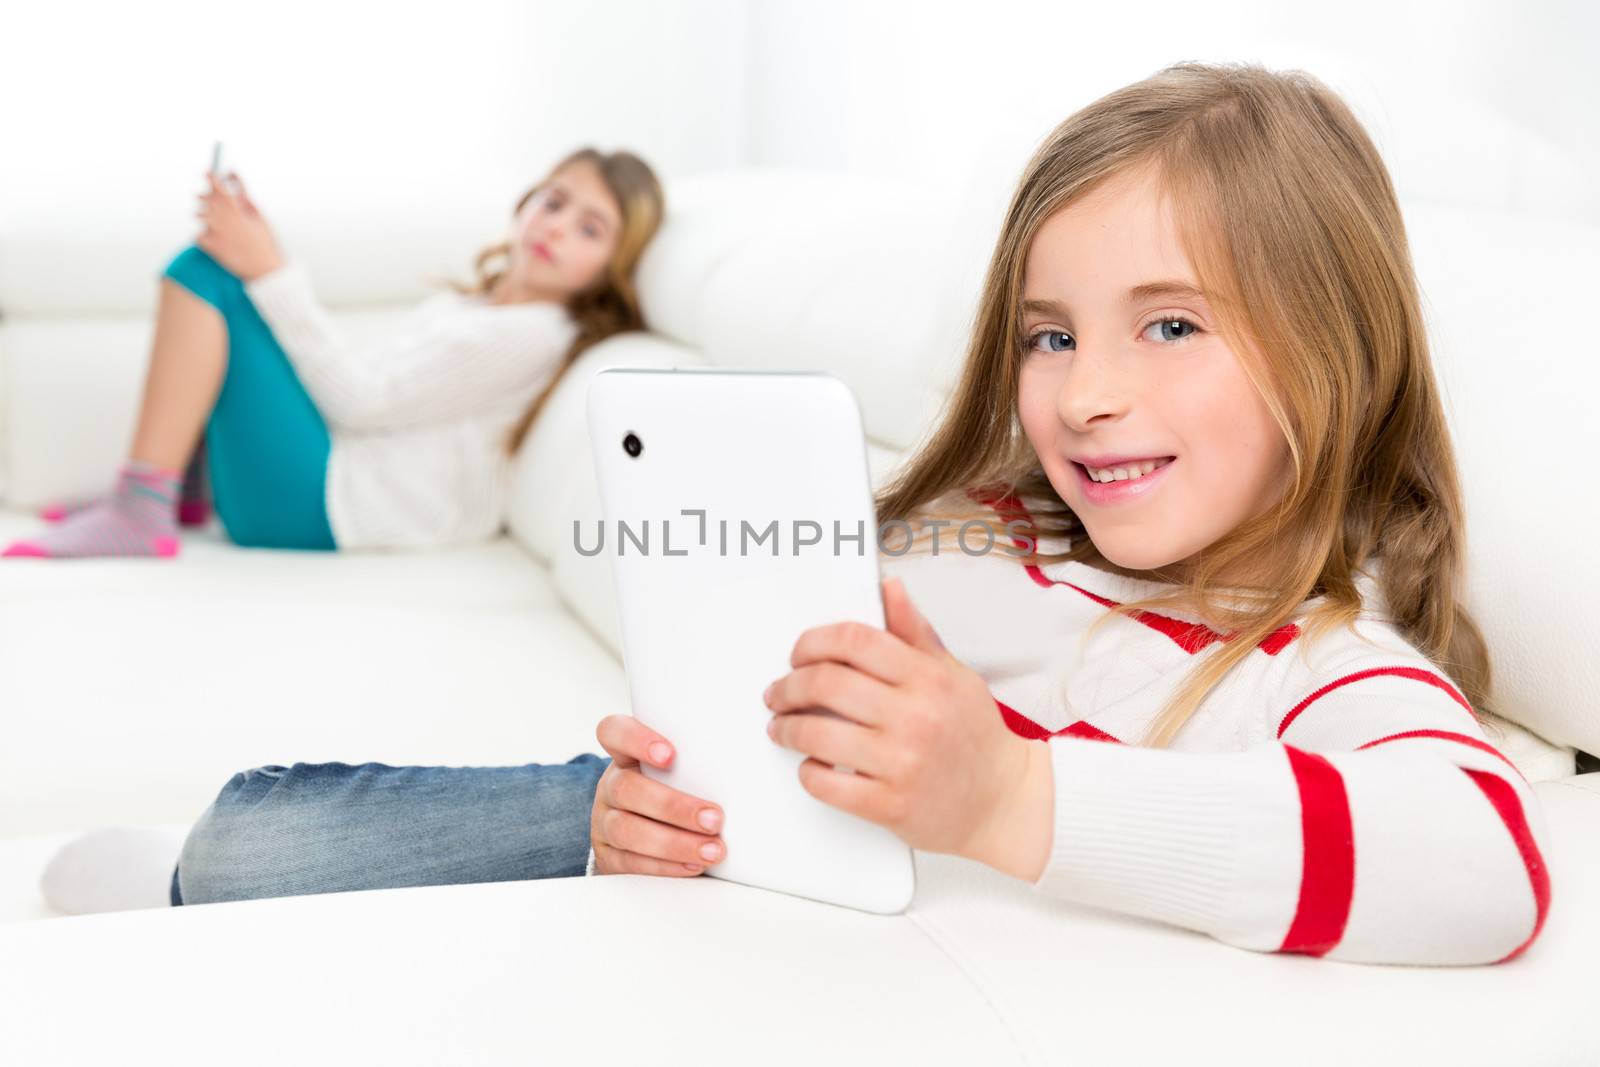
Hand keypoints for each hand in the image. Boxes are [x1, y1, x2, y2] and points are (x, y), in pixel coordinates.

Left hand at [195, 171, 283, 280]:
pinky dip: (203, 236)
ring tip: (215, 224)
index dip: (212, 178)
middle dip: (205, 196)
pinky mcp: (211, 247)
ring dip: (204, 216)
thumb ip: (245, 198)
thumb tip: (237, 184)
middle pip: (207, 200)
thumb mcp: (259, 217)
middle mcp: (223, 220)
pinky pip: (199, 235)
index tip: (207, 172)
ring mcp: (216, 233)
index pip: (219, 189)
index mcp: (236, 211)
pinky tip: (214, 240)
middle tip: (203, 196)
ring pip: (201, 217)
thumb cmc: (264, 242)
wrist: (263, 268)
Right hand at [590, 714, 727, 876]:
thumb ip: (700, 760)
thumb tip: (753, 759)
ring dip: (674, 843)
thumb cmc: (674, 789)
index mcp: (626, 755)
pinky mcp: (609, 855)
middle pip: (627, 789)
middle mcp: (611, 786)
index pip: (614, 732)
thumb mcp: (680, 769)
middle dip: (674, 807)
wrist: (643, 829)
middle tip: (715, 819)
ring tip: (713, 850)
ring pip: (627, 830)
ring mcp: (604, 821)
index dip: (636, 740)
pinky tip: (692, 865)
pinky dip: (665, 866)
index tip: (670, 755)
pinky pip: (630, 863)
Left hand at [763, 577, 1054, 880]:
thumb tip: (889, 589)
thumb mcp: (953, 675)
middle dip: (788, 686)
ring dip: (786, 728)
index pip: (855, 641)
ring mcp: (902, 763)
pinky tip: (811, 764)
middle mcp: (916, 716)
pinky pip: (826, 783)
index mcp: (929, 678)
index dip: (814, 642)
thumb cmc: (976, 737)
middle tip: (778, 692)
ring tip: (781, 727)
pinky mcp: (891, 805)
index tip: (798, 653)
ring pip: (817, 733)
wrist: (1004, 802)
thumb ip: (915, 634)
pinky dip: (808, 771)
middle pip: (826, 684)